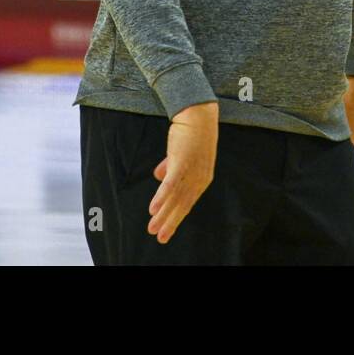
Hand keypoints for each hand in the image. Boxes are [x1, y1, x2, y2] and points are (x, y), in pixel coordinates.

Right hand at [149, 101, 217, 243]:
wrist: (197, 115)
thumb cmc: (190, 134)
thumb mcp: (181, 154)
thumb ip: (170, 166)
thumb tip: (158, 176)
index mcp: (201, 180)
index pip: (187, 203)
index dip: (176, 218)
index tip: (166, 231)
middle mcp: (199, 179)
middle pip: (182, 205)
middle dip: (170, 223)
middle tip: (159, 238)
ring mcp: (191, 171)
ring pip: (175, 198)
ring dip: (162, 214)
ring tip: (152, 227)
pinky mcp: (181, 162)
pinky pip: (170, 184)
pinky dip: (161, 197)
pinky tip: (153, 208)